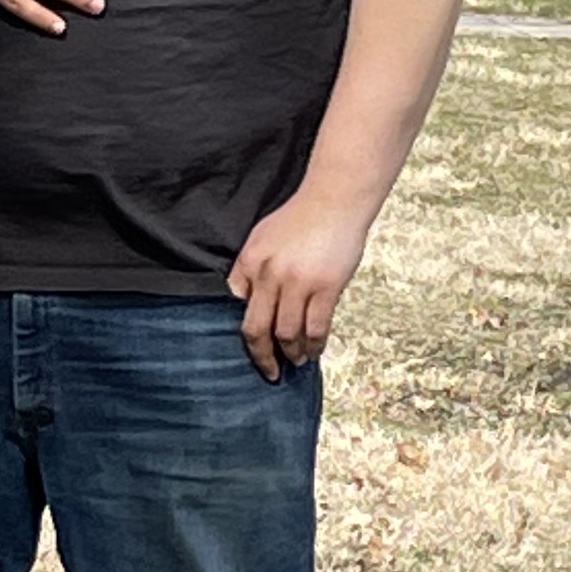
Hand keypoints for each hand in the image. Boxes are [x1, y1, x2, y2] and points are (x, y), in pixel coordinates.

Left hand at [227, 191, 373, 379]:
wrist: (334, 200)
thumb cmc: (300, 217)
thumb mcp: (263, 237)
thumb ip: (253, 268)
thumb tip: (246, 300)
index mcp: (250, 261)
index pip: (235, 306)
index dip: (243, 331)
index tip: (250, 347)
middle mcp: (269, 274)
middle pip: (257, 329)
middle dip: (262, 357)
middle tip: (269, 372)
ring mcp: (298, 282)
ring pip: (288, 333)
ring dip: (292, 352)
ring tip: (296, 359)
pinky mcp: (325, 286)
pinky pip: (316, 327)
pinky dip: (314, 344)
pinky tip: (315, 350)